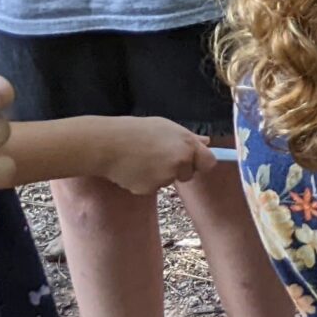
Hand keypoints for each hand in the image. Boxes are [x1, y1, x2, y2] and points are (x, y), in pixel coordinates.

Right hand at [96, 117, 215, 194]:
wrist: (107, 144)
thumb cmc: (135, 130)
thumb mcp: (165, 126)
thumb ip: (188, 137)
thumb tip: (206, 141)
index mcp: (187, 145)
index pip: (209, 162)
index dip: (201, 162)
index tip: (194, 161)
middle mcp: (180, 163)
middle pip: (189, 174)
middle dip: (178, 168)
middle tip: (158, 155)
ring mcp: (165, 178)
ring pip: (169, 180)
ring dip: (159, 173)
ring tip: (142, 157)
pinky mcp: (150, 189)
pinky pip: (152, 186)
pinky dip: (145, 180)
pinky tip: (133, 168)